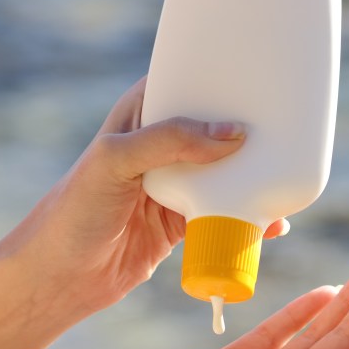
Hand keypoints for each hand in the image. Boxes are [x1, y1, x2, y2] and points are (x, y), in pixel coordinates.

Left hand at [0, 77, 289, 314]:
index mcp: (139, 115)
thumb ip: (169, 141)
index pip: (184, 80)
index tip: (257, 69)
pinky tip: (273, 223)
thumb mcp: (116, 161)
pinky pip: (225, 213)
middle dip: (246, 124)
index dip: (217, 72)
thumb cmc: (73, 212)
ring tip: (286, 170)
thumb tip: (232, 133)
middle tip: (288, 121)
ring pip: (223, 172)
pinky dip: (249, 218)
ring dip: (252, 173)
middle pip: (213, 126)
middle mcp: (158, 145)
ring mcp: (172, 185)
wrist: (60, 279)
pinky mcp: (181, 223)